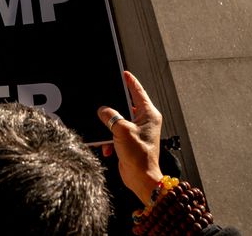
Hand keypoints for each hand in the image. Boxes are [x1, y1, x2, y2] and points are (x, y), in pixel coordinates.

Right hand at [98, 71, 163, 203]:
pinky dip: (110, 140)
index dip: (130, 81)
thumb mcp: (122, 131)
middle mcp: (145, 121)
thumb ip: (110, 116)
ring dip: (110, 129)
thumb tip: (103, 111)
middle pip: (126, 106)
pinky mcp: (130, 141)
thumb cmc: (139, 156)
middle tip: (106, 105)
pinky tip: (109, 148)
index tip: (125, 73)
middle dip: (114, 110)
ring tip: (107, 134)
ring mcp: (138, 131)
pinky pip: (116, 133)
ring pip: (119, 121)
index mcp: (149, 114)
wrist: (140, 178)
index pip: (138, 92)